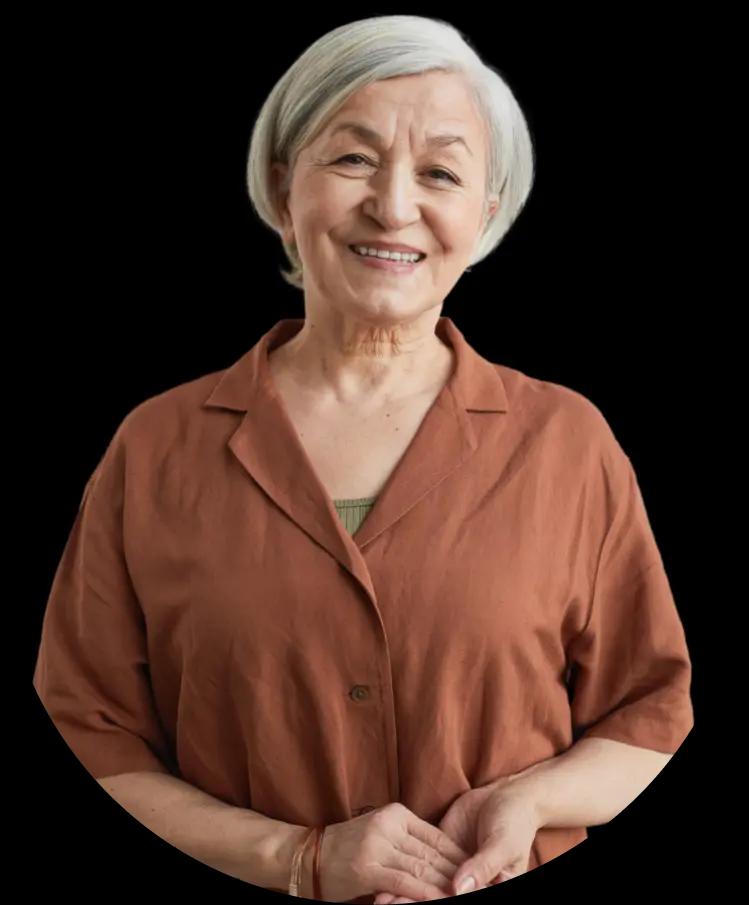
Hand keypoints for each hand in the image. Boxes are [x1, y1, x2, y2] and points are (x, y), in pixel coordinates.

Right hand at [318, 802, 470, 901]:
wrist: (308, 856)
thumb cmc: (347, 849)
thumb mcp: (380, 834)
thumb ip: (406, 841)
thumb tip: (441, 859)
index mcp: (396, 813)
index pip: (436, 836)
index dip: (458, 856)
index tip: (477, 870)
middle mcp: (389, 825)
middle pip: (432, 853)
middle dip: (457, 873)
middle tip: (478, 884)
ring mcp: (378, 845)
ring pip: (422, 867)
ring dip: (446, 885)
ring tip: (464, 894)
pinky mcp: (368, 867)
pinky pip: (405, 882)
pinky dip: (425, 893)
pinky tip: (441, 900)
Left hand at [373, 780, 540, 902]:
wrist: (510, 797)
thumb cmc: (515, 824)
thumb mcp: (503, 845)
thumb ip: (482, 867)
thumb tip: (459, 890)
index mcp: (484, 887)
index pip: (453, 899)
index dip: (432, 902)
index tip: (405, 904)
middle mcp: (466, 884)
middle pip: (435, 895)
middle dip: (412, 899)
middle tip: (386, 902)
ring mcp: (451, 867)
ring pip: (425, 882)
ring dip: (403, 888)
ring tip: (380, 894)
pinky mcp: (440, 848)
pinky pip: (422, 861)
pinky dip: (406, 866)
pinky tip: (385, 871)